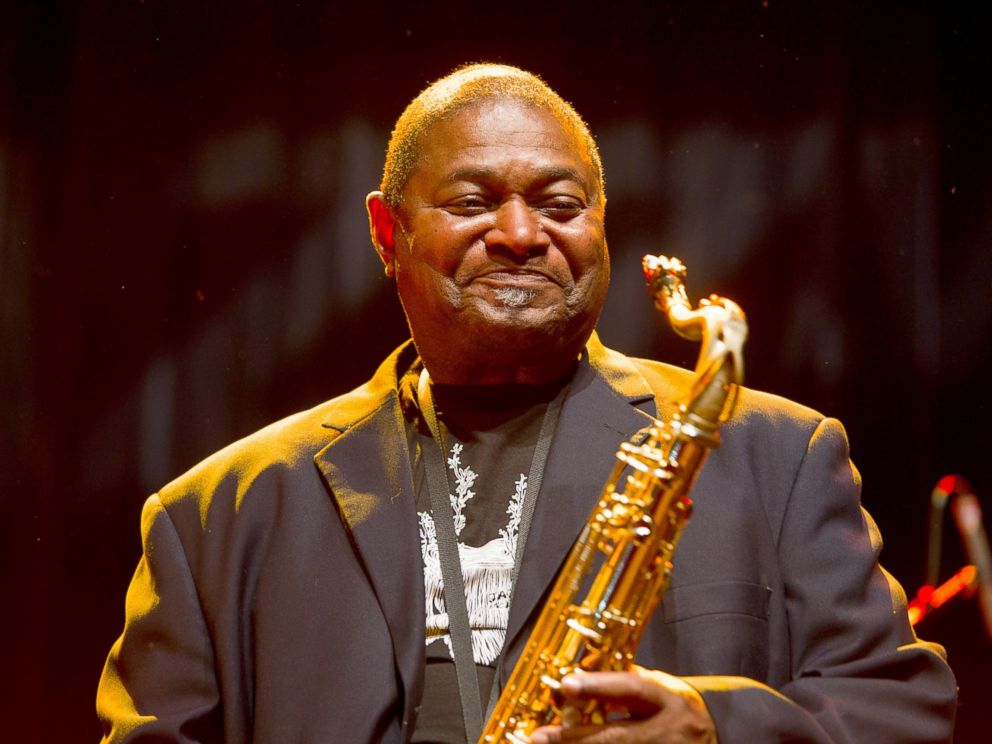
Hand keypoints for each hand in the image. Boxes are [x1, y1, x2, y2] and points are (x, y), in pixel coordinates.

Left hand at [529, 666, 716, 743]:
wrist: (717, 735)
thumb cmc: (680, 708)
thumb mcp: (661, 689)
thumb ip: (628, 685)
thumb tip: (586, 677)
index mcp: (669, 700)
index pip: (632, 689)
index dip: (599, 686)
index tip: (566, 684)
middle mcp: (668, 731)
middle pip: (617, 736)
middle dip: (575, 738)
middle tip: (541, 736)